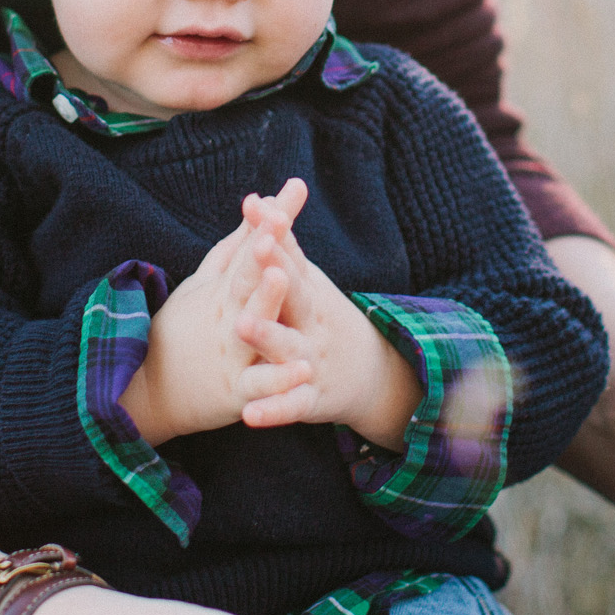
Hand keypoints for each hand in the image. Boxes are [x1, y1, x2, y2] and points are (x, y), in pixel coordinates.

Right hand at [120, 182, 310, 444]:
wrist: (147, 392)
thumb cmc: (184, 330)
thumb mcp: (206, 284)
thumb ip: (239, 244)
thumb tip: (261, 199)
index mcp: (221, 291)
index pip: (246, 250)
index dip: (264, 224)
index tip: (286, 194)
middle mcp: (226, 316)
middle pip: (245, 280)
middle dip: (260, 252)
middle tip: (275, 224)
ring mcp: (230, 353)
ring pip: (252, 327)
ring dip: (266, 303)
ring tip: (282, 279)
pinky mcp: (235, 392)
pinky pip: (259, 385)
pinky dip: (279, 381)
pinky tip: (303, 371)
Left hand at [232, 179, 423, 449]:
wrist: (371, 374)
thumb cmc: (322, 317)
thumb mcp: (309, 282)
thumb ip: (283, 244)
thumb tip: (261, 198)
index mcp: (309, 292)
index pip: (291, 256)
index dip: (274, 231)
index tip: (256, 206)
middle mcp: (313, 322)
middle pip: (295, 295)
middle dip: (276, 276)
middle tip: (257, 254)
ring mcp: (313, 360)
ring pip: (289, 349)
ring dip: (268, 337)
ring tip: (242, 326)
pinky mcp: (310, 398)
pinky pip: (290, 405)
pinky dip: (272, 410)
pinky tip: (249, 417)